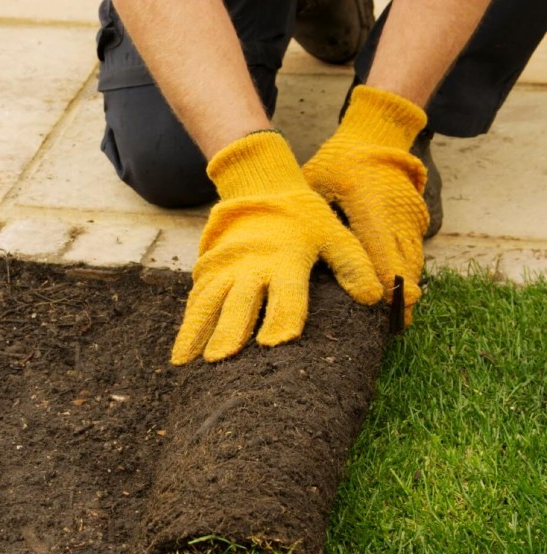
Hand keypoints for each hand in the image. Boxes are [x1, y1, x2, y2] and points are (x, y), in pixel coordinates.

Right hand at [171, 131, 382, 364]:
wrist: (261, 188)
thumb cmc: (303, 218)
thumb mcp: (334, 235)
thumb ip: (352, 264)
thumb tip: (374, 297)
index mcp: (286, 260)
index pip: (287, 296)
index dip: (283, 319)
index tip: (277, 344)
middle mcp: (252, 267)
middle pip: (239, 303)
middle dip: (229, 331)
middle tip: (221, 359)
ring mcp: (226, 269)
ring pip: (209, 303)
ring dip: (198, 333)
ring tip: (187, 362)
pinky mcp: (209, 270)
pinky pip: (196, 300)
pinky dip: (188, 324)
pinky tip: (182, 350)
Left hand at [303, 85, 429, 324]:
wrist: (374, 136)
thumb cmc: (336, 163)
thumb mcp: (315, 186)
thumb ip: (310, 219)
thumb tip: (288, 251)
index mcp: (372, 211)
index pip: (380, 256)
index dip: (383, 288)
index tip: (382, 313)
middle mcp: (396, 218)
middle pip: (404, 267)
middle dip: (401, 298)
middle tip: (393, 328)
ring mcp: (410, 218)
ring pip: (412, 262)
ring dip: (407, 289)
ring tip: (399, 320)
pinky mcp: (415, 220)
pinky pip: (414, 252)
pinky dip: (408, 272)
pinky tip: (401, 295)